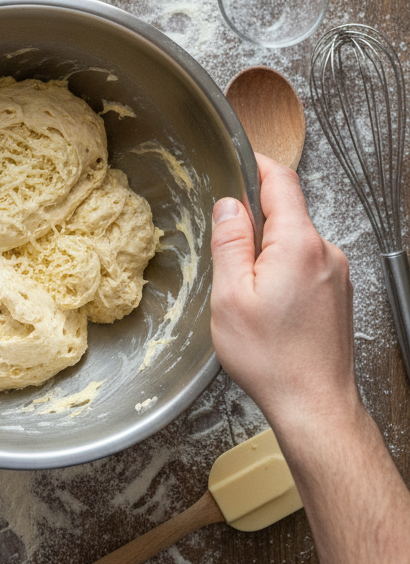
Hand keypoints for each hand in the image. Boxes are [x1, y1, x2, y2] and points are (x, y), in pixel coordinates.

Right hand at [210, 153, 358, 437]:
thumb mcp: (231, 296)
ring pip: (295, 242)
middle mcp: (325, 252)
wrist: (314, 404)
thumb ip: (230, 243)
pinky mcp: (338, 294)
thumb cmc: (272, 358)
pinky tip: (267, 307)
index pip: (281, 181)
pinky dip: (282, 273)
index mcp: (298, 244)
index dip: (257, 164)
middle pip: (287, 213)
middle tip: (226, 252)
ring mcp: (336, 273)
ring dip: (268, 253)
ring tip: (246, 293)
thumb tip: (228, 205)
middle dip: (254, 221)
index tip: (239, 159)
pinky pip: (306, 265)